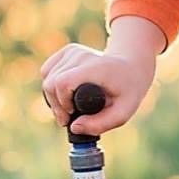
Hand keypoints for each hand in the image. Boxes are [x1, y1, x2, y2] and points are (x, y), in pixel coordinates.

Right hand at [39, 40, 155, 135]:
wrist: (131, 67)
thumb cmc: (127, 91)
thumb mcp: (122, 113)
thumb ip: (100, 124)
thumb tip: (73, 127)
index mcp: (96, 68)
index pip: (63, 83)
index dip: (63, 103)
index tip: (72, 115)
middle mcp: (82, 55)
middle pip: (51, 83)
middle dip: (56, 105)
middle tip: (68, 118)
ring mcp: (73, 51)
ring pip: (47, 77)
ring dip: (53, 97)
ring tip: (68, 107)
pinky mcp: (67, 51)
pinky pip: (47, 71)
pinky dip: (51, 86)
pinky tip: (64, 93)